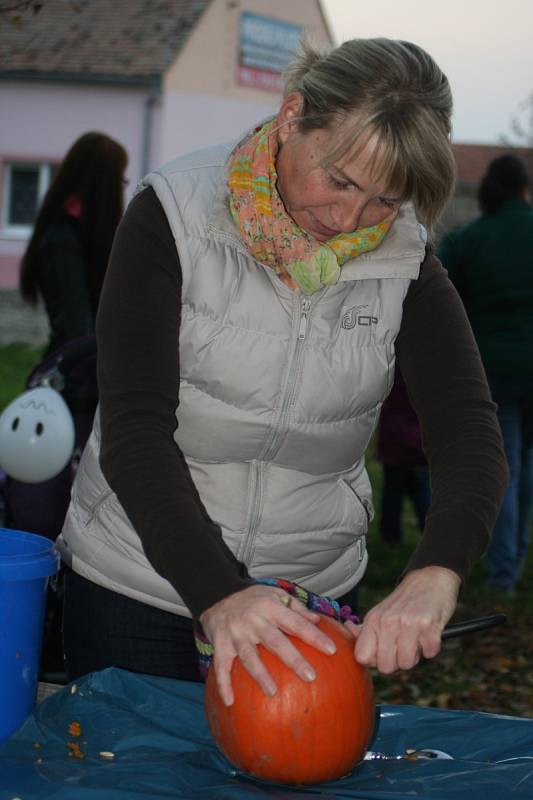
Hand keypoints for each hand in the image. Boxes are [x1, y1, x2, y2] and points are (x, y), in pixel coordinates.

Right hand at [199, 584, 336, 706]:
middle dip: (293, 659)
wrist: (216, 592)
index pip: (296, 622)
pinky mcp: (219, 644)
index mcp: (270, 607)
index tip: (331, 649)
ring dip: (260, 675)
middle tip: (310, 676)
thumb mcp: (275, 594)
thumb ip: (296, 608)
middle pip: (275, 642)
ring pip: (249, 656)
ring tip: (273, 692)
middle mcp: (253, 620)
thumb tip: (318, 620)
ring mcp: (235, 633)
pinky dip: (223, 684)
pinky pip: (221, 666)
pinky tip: (230, 702)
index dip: (313, 635)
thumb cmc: (252, 598)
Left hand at [345, 566, 460, 672]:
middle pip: (385, 667)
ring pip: (407, 664)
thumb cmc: (403, 603)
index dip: (373, 661)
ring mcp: (408, 624)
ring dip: (415, 656)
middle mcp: (388, 622)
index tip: (383, 653)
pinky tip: (428, 633)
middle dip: (396, 662)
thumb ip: (364, 630)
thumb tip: (346, 630)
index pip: (362, 657)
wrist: (429, 581)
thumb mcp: (380, 613)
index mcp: (373, 621)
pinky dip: (431, 648)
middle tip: (403, 647)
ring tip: (416, 639)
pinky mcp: (429, 625)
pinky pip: (429, 654)